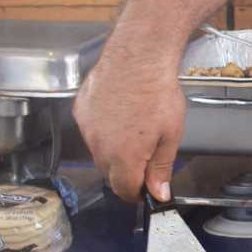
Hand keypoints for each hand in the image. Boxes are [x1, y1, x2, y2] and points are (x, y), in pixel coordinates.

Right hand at [73, 43, 188, 201]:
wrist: (138, 57)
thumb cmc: (158, 93)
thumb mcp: (171, 134)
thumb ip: (161, 167)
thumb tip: (158, 194)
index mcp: (123, 157)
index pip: (124, 190)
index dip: (137, 192)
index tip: (146, 187)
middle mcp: (99, 147)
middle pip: (110, 173)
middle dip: (126, 171)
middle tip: (145, 154)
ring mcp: (86, 128)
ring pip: (98, 152)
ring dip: (113, 150)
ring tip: (134, 128)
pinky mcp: (80, 111)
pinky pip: (90, 130)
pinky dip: (102, 129)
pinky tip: (119, 113)